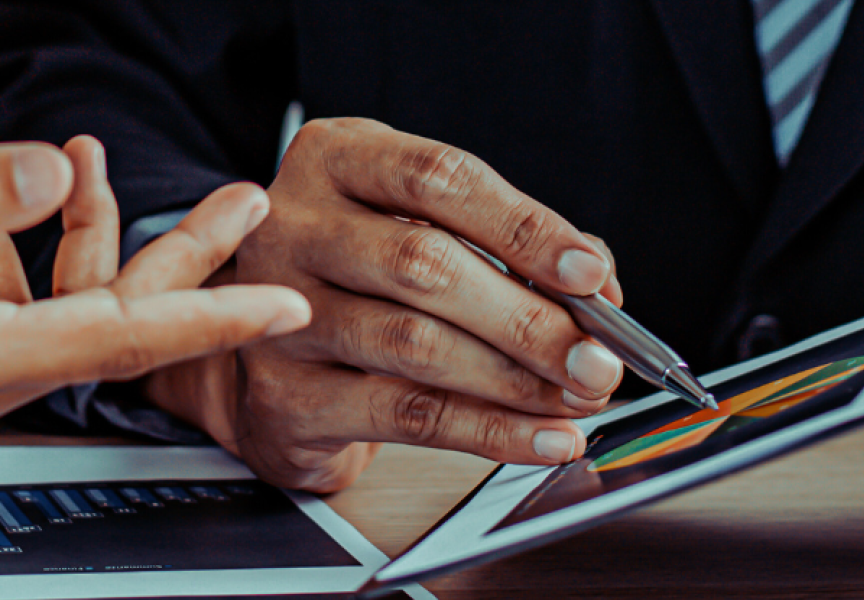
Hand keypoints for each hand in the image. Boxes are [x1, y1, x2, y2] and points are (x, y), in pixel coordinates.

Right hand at [0, 141, 307, 476]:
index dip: (208, 317)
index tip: (283, 306)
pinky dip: (10, 253)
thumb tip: (46, 173)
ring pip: (49, 312)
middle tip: (242, 204)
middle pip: (103, 328)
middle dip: (177, 259)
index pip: (115, 341)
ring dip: (75, 238)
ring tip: (88, 160)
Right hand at [144, 118, 624, 491]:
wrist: (264, 354)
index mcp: (333, 159)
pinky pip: (403, 415)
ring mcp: (279, 311)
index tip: (589, 273)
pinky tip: (540, 437)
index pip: (437, 178)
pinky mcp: (284, 394)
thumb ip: (508, 246)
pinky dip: (487, 431)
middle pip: (424, 264)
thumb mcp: (421, 227)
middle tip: (597, 359)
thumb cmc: (358, 279)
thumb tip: (599, 290)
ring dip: (513, 378)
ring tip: (577, 399)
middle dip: (528, 318)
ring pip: (413, 344)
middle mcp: (293, 226)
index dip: (522, 226)